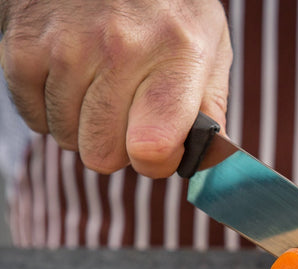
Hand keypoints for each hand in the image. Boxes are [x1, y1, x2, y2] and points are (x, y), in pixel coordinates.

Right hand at [0, 0, 231, 177]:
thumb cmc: (166, 8)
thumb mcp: (209, 47)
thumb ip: (210, 109)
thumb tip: (206, 162)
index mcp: (176, 55)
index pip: (152, 148)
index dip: (156, 162)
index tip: (160, 148)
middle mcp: (120, 49)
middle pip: (102, 155)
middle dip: (116, 146)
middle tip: (126, 112)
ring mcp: (66, 46)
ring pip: (66, 138)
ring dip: (82, 124)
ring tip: (98, 85)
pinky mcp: (23, 44)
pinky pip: (33, 117)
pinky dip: (51, 108)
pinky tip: (70, 78)